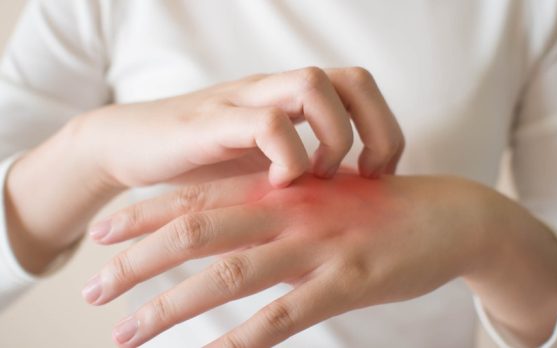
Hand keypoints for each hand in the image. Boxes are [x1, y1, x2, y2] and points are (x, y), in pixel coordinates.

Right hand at [77, 66, 403, 188]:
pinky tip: (279, 185)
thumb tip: (356, 199)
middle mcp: (272, 90)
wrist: (131, 149)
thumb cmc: (204, 164)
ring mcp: (243, 101)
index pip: (360, 87)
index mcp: (290, 100)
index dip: (385, 129)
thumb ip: (305, 172)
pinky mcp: (212, 122)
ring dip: (332, 138)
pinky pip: (267, 122)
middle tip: (365, 175)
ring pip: (312, 86)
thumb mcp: (265, 167)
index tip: (379, 175)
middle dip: (374, 130)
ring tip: (317, 177)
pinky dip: (287, 156)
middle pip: (351, 79)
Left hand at [85, 173, 493, 346]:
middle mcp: (290, 211)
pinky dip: (238, 341)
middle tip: (92, 289)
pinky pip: (281, 317)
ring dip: (171, 306)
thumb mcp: (322, 194)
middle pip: (197, 232)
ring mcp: (316, 246)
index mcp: (282, 187)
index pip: (199, 194)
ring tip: (125, 333)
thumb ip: (276, 204)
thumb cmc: (378, 207)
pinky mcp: (346, 281)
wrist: (449, 215)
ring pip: (227, 276)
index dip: (146, 213)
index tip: (103, 235)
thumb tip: (229, 226)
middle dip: (138, 262)